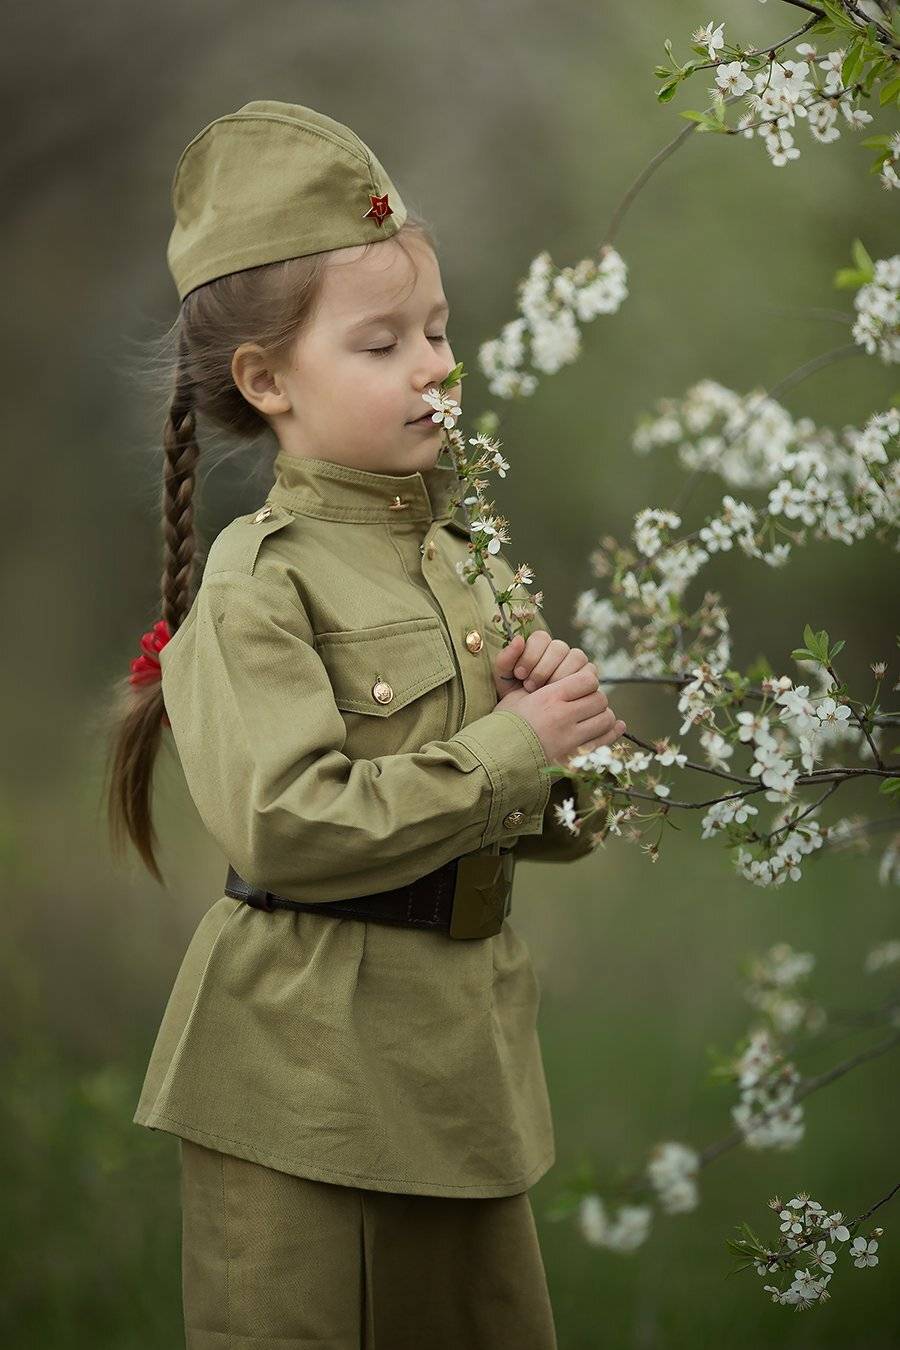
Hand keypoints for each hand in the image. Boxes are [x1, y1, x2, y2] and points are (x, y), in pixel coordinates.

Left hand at [491, 631, 592, 696]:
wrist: (532, 719)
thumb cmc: (516, 695)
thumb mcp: (505, 679)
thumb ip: (505, 659)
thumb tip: (519, 639)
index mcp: (541, 646)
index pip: (541, 638)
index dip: (530, 655)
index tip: (519, 674)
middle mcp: (561, 651)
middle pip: (559, 647)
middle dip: (543, 668)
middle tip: (530, 686)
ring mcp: (577, 663)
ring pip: (576, 657)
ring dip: (558, 675)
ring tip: (543, 693)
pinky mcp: (589, 678)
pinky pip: (588, 673)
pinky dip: (574, 684)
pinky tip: (559, 698)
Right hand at [495, 663, 626, 761]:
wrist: (497, 759)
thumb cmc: (503, 725)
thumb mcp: (509, 694)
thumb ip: (517, 666)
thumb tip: (518, 638)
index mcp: (549, 698)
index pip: (587, 680)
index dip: (586, 681)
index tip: (580, 686)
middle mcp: (563, 716)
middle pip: (599, 699)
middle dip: (594, 699)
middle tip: (586, 702)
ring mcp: (572, 739)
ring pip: (605, 719)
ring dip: (602, 715)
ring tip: (593, 716)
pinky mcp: (576, 758)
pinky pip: (605, 741)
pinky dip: (612, 732)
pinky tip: (614, 727)